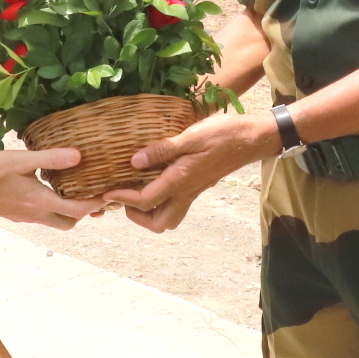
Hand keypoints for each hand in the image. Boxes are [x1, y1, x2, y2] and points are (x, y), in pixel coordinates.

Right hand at [0, 147, 106, 229]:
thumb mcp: (23, 160)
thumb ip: (51, 158)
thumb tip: (79, 155)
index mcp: (40, 201)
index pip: (77, 210)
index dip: (95, 203)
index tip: (108, 193)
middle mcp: (35, 214)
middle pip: (69, 222)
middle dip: (84, 213)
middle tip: (92, 194)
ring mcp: (25, 217)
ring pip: (55, 221)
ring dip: (68, 212)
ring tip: (74, 192)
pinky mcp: (16, 214)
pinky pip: (42, 217)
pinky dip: (53, 209)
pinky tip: (50, 191)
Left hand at [105, 111, 276, 231]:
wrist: (252, 138)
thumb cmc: (223, 134)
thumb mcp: (191, 136)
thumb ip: (162, 149)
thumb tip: (134, 161)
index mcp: (181, 180)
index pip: (146, 200)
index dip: (123, 199)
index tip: (106, 192)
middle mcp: (186, 192)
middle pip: (159, 224)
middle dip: (137, 216)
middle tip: (124, 196)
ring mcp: (193, 192)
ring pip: (169, 219)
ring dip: (150, 213)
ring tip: (136, 191)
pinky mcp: (198, 186)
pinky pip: (176, 205)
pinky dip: (160, 202)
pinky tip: (153, 181)